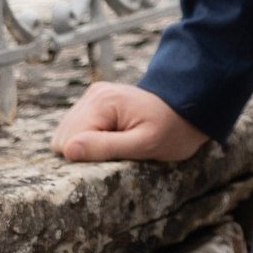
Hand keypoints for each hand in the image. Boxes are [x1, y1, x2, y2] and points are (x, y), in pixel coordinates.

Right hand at [50, 80, 208, 163]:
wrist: (189, 108)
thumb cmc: (172, 129)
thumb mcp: (145, 145)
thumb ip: (107, 147)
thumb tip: (70, 150)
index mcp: (103, 102)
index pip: (68, 142)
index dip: (87, 157)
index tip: (116, 156)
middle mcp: (93, 95)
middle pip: (63, 138)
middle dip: (86, 152)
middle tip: (119, 151)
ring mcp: (93, 97)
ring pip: (66, 135)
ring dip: (87, 146)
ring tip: (117, 143)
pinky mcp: (96, 103)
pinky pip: (77, 129)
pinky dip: (90, 139)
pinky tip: (112, 138)